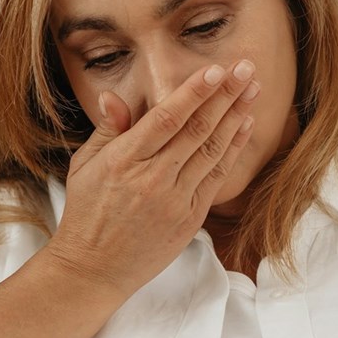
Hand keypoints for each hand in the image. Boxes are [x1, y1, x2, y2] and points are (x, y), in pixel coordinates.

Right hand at [48, 60, 258, 300]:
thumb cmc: (86, 213)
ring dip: (236, 116)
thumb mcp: (85, 166)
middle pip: (197, 129)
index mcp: (124, 160)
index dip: (194, 93)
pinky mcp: (189, 218)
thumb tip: (112, 96)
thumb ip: (108, 130)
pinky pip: (216, 177)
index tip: (216, 70)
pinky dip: (232, 150)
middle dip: (225, 95)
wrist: (93, 269)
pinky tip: (243, 126)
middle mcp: (152, 178)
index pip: (166, 118)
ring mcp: (174, 199)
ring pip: (212, 150)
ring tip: (252, 89)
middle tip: (245, 67)